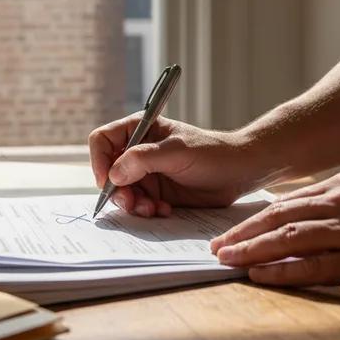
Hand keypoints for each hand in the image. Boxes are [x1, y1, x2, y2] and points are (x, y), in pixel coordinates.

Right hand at [88, 115, 263, 216]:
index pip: (103, 140)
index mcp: (139, 129)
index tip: (107, 181)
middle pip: (108, 171)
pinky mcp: (156, 192)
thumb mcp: (176, 152)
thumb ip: (143, 160)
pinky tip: (165, 210)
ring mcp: (146, 173)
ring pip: (122, 192)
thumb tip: (113, 174)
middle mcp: (138, 151)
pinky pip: (139, 205)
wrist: (240, 172)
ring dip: (133, 204)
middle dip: (118, 190)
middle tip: (132, 204)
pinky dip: (147, 211)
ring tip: (153, 209)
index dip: (99, 160)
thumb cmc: (212, 153)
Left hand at [210, 172, 339, 291]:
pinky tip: (260, 276)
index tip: (226, 233)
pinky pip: (316, 267)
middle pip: (280, 217)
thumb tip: (287, 211)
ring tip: (227, 260)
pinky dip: (283, 272)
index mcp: (339, 187)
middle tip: (216, 247)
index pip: (283, 203)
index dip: (251, 220)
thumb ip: (328, 201)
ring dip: (254, 250)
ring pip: (292, 238)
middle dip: (243, 234)